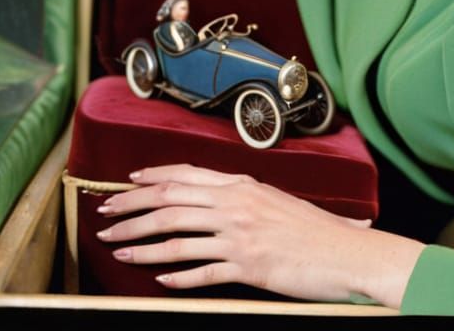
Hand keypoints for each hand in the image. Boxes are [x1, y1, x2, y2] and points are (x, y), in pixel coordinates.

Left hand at [95, 163, 423, 305]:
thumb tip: (222, 198)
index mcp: (244, 184)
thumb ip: (247, 198)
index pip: (187, 174)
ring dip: (139, 244)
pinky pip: (201, 272)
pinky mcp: (248, 266)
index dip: (152, 177)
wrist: (349, 252)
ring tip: (115, 249)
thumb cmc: (317, 230)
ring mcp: (241, 235)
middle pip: (170, 201)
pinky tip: (157, 279)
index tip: (126, 183)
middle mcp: (238, 204)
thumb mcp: (278, 202)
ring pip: (176, 236)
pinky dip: (175, 276)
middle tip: (104, 217)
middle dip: (130, 209)